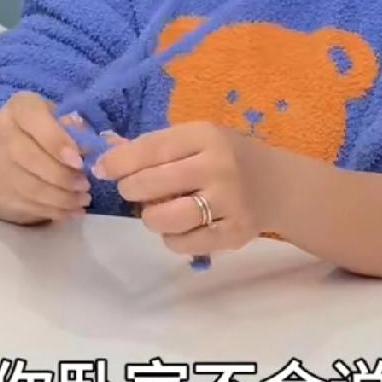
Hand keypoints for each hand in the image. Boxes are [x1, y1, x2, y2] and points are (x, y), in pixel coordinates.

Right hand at [0, 93, 92, 224]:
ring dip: (62, 197)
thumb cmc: (40, 132)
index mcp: (19, 107)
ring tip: (84, 199)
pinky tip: (73, 212)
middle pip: (30, 158)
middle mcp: (2, 131)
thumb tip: (90, 146)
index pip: (33, 118)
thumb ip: (74, 129)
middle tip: (86, 184)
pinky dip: (56, 211)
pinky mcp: (0, 191)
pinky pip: (30, 205)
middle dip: (63, 175)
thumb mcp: (57, 120)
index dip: (56, 140)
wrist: (0, 156)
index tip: (78, 161)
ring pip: (31, 186)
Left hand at [93, 122, 275, 256]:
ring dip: (150, 217)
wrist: (279, 185)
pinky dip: (171, 239)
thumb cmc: (226, 156)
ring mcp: (229, 202)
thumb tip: (105, 154)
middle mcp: (218, 167)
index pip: (152, 148)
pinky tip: (178, 227)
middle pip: (153, 184)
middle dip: (130, 189)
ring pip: (166, 218)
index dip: (120, 161)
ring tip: (155, 210)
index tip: (101, 169)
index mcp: (205, 136)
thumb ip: (156, 146)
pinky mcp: (235, 233)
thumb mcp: (197, 139)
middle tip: (130, 191)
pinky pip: (184, 244)